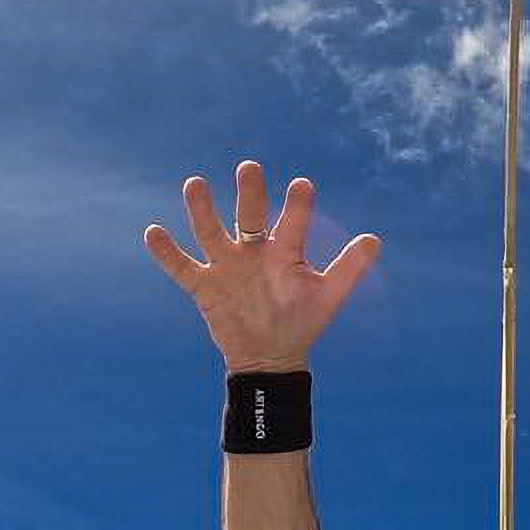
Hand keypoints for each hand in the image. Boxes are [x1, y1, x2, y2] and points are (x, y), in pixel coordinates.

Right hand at [146, 159, 381, 374]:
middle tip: (249, 168)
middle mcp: (254, 250)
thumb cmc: (300, 325)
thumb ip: (349, 269)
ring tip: (195, 184)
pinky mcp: (205, 287)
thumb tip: (376, 239)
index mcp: (284, 250)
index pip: (293, 221)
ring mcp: (227, 266)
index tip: (303, 187)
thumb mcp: (327, 298)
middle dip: (249, 191)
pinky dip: (167, 252)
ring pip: (211, 230)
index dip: (298, 204)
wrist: (271, 361)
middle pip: (249, 213)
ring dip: (202, 208)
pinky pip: (183, 267)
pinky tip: (153, 232)